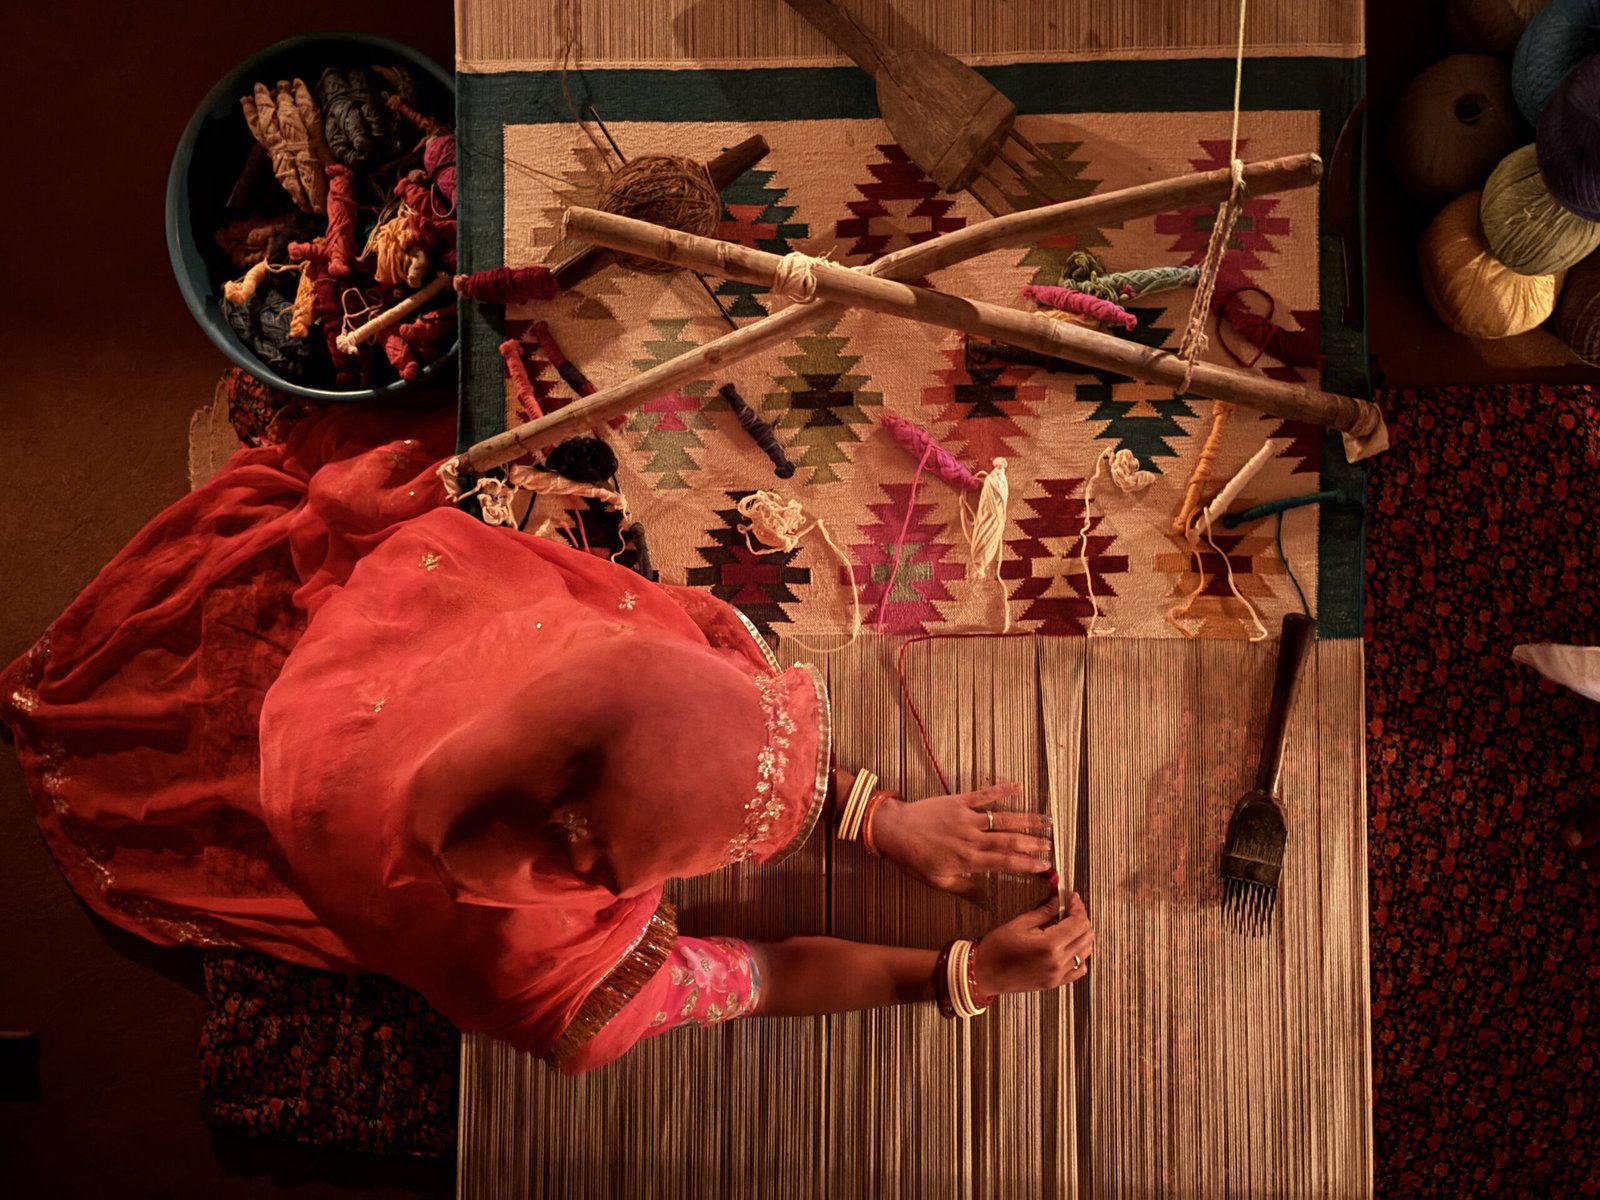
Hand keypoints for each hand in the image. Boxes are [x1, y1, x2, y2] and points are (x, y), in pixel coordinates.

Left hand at [870, 782, 1051, 902]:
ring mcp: (967, 818)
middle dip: (1033, 842)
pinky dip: (1002, 790)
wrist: (895, 830)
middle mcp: (972, 838)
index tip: (1045, 866)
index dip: (1028, 863)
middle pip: (1010, 840)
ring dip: (1027, 819)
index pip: (1005, 862)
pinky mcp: (959, 801)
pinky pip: (985, 795)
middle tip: (1051, 844)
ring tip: (1046, 820)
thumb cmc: (914, 859)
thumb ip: (965, 890)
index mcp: (968, 860)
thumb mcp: (938, 881)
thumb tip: (986, 902)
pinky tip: (1019, 786)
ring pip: (1003, 818)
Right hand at [972, 892, 1093, 996]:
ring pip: (1085, 952)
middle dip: (1082, 918)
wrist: (983, 974)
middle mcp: (1057, 963)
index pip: (1079, 923)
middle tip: (1071, 907)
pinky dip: (1079, 955)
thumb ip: (1044, 911)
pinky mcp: (1054, 983)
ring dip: (1082, 935)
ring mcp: (1057, 975)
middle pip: (1086, 937)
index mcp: (1049, 946)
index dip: (1078, 907)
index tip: (1072, 897)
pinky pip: (1079, 969)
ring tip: (1069, 924)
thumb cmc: (996, 949)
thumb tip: (1059, 899)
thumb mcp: (1019, 923)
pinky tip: (1069, 946)